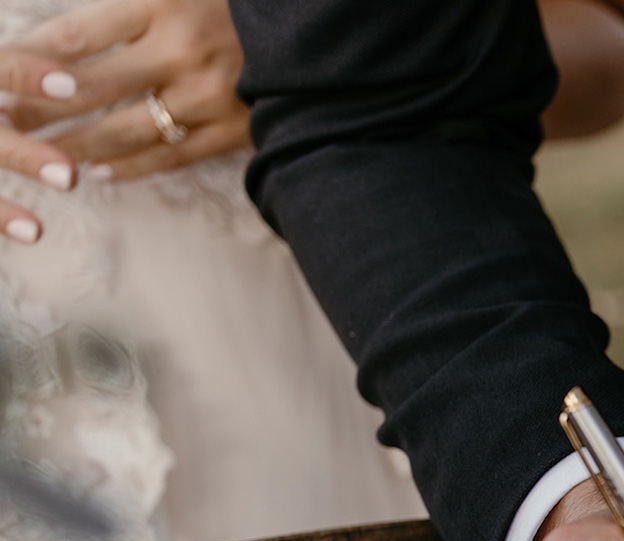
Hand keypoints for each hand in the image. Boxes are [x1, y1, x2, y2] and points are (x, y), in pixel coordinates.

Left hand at [0, 0, 247, 239]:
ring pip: (124, 130)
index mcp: (162, 4)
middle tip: (0, 123)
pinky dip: (131, 167)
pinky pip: (171, 156)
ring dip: (75, 146)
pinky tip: (100, 172)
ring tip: (42, 157)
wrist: (322, 37)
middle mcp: (179, 52)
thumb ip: (131, 4)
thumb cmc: (242, 5)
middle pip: (86, 88)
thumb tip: (70, 35)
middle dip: (35, 109)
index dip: (26, 58)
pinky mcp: (235, 130)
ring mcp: (208, 97)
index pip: (73, 35)